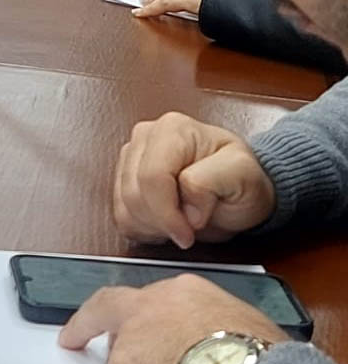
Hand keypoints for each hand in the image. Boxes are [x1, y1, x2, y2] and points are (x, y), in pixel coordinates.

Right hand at [113, 111, 276, 247]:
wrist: (237, 189)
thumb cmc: (242, 179)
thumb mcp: (243, 176)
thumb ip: (212, 182)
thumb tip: (187, 206)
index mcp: (172, 129)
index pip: (151, 177)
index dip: (167, 213)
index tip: (188, 234)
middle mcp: (145, 137)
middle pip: (134, 193)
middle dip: (161, 221)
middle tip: (189, 228)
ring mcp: (131, 156)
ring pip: (124, 206)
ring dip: (152, 226)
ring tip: (180, 223)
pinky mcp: (123, 178)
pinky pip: (121, 214)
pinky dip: (143, 228)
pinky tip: (165, 223)